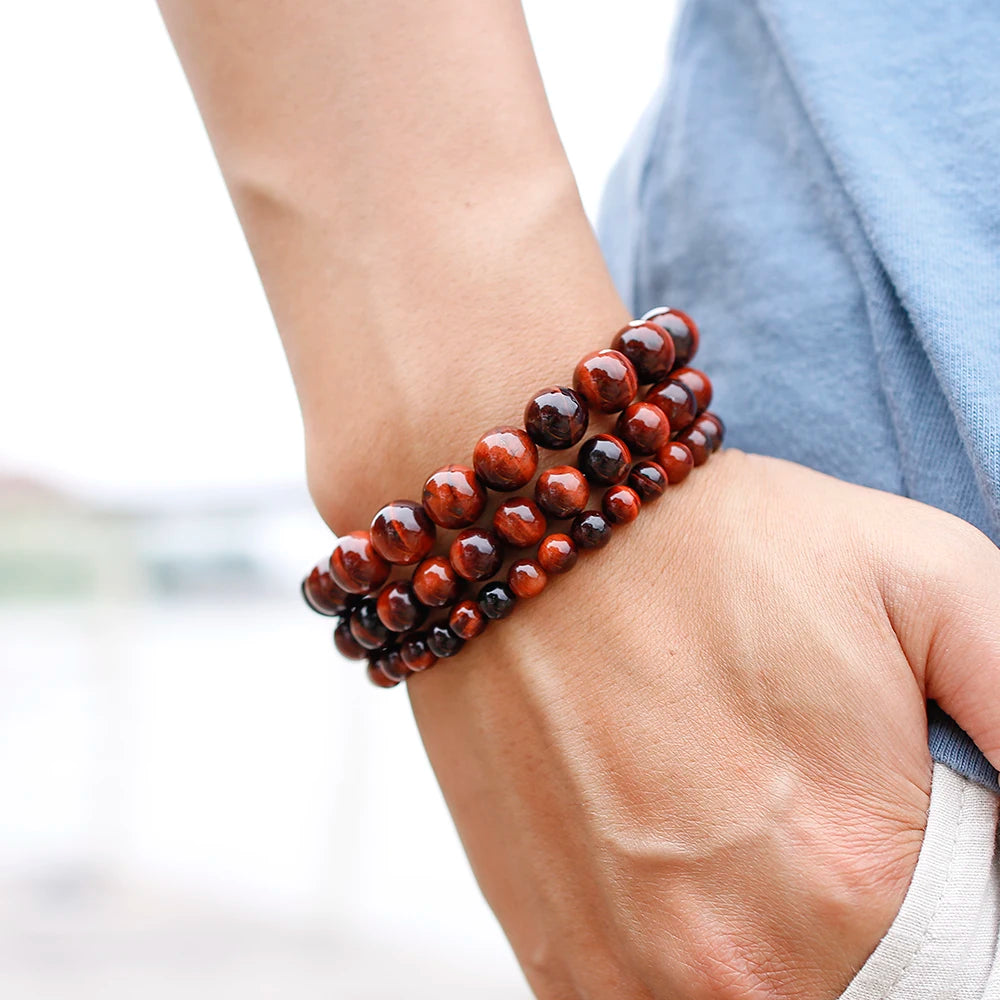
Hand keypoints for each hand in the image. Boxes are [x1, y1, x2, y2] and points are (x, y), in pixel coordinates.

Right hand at [407, 450, 999, 998]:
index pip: (962, 972)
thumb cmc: (714, 543)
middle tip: (808, 820)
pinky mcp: (550, 955)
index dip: (951, 916)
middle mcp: (734, 962)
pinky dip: (680, 959)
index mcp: (857, 881)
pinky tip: (673, 862)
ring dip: (765, 947)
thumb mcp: (928, 577)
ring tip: (736, 831)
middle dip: (870, 935)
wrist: (528, 527)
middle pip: (859, 994)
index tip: (904, 847)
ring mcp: (625, 970)